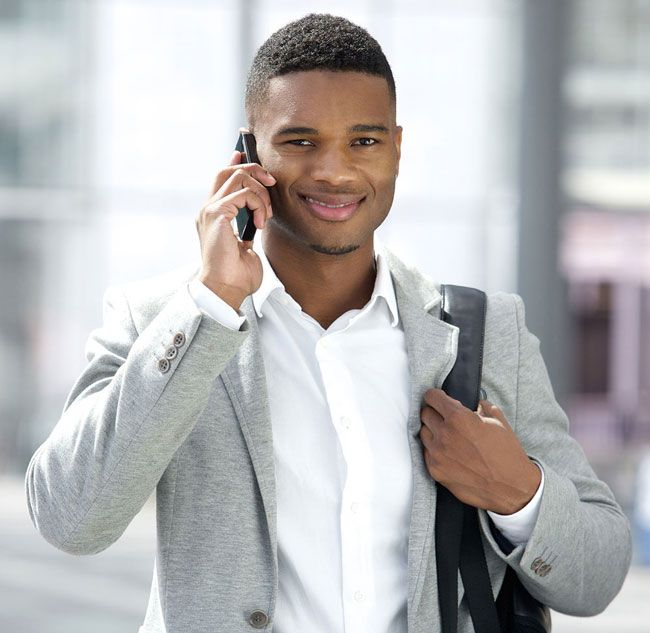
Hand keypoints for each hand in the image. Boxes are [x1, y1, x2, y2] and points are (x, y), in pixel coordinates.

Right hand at [195, 150, 275, 309]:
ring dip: (260, 192)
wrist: (226, 289)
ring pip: (238, 177)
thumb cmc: (236, 275)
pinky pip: (244, 193)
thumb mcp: (245, 245)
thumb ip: (247, 228)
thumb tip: (257, 219)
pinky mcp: (216, 214)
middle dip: (253, 168)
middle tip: (271, 182)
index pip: (221, 179)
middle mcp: (208, 209)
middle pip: (227, 170)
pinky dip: (258, 204)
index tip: (246, 155)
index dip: (235, 163)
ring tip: (266, 215)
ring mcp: (210, 210)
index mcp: (213, 216)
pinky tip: (261, 222)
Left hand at [419, 388, 541, 514]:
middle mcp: (444, 434)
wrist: (511, 487)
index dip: (435, 396)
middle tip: (446, 418)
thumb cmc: (506, 454)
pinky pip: (426, 452)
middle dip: (435, 413)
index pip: (431, 397)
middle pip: (425, 414)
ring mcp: (437, 453)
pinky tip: (449, 452)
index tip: (437, 399)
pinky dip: (434, 450)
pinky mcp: (435, 470)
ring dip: (433, 431)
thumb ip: (481, 406)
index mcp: (458, 418)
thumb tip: (473, 403)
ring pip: (423, 433)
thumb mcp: (498, 420)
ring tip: (449, 437)